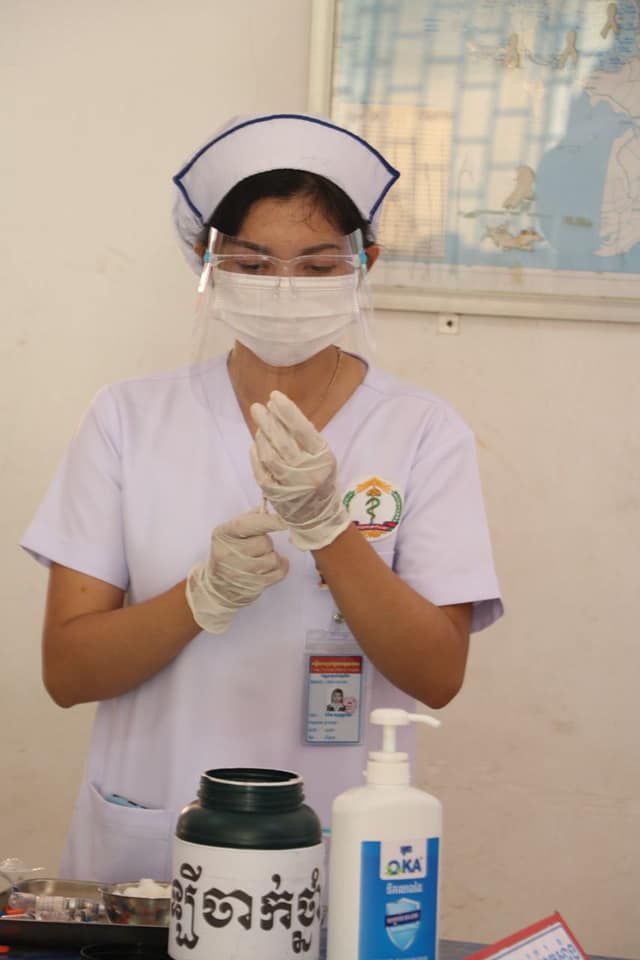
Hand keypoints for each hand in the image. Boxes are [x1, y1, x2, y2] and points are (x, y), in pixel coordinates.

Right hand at [186, 509, 288, 633]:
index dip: (267, 521)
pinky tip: (272, 566)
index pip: (245, 525)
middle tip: (257, 547)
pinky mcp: (252, 586)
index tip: (284, 519)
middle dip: (266, 543)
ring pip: (273, 558)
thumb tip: (268, 508)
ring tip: (261, 557)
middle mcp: (227, 554)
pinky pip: (279, 573)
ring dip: (272, 556)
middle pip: (264, 542)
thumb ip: (249, 519)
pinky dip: (281, 567)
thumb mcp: (230, 533)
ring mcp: (239, 573)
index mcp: (223, 534)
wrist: (218, 587)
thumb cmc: (228, 553)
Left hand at [249, 390, 350, 550]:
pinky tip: (254, 444)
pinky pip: (261, 471)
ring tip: (258, 425)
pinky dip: (255, 455)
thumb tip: (281, 411)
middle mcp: (307, 471)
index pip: (302, 430)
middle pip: (283, 442)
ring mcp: (290, 484)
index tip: (274, 396)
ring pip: (270, 456)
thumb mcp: (323, 455)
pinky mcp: (276, 494)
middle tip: (257, 407)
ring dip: (261, 437)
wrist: (318, 516)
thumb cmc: (320, 478)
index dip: (287, 411)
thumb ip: (306, 436)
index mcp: (322, 457)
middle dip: (268, 422)